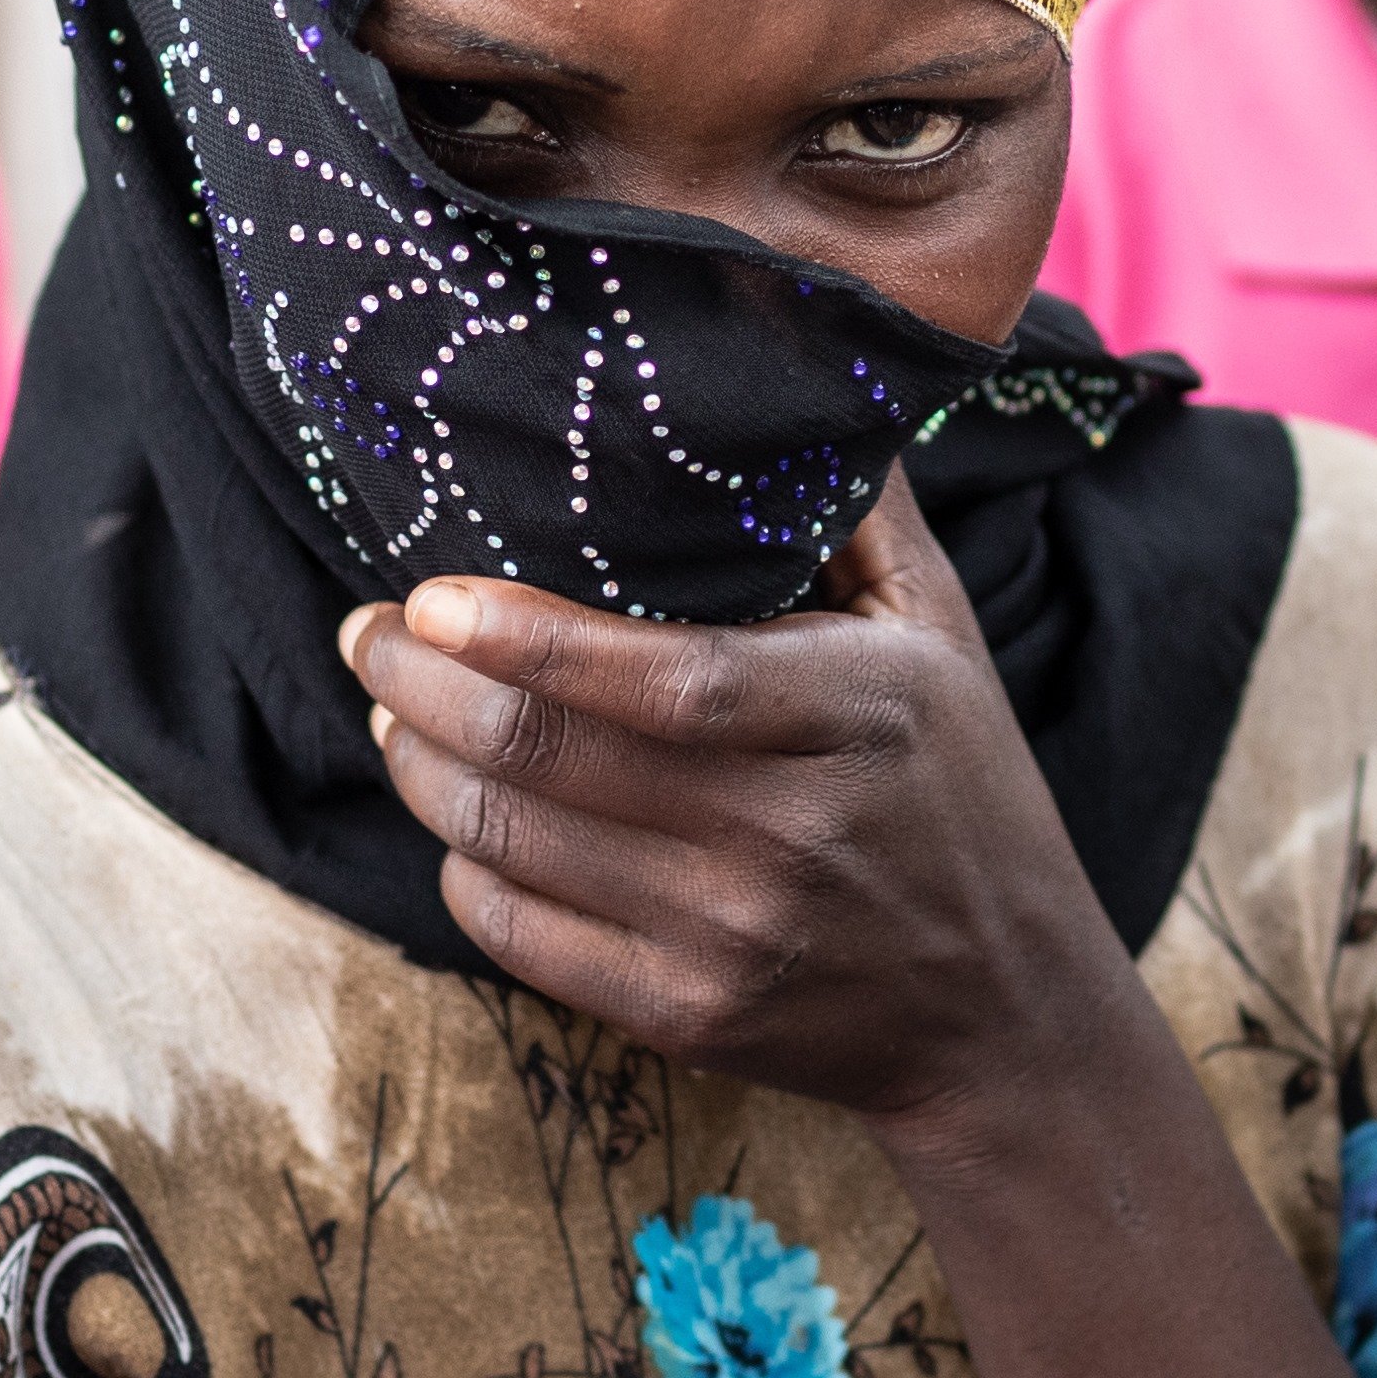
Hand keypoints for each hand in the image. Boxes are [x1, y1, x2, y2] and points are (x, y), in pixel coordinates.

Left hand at [339, 469, 1135, 1130]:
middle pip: (552, 756)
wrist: (1006, 1011)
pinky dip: (462, 870)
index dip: (526, 637)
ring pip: (513, 844)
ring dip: (421, 767)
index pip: (661, 679)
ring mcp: (733, 939)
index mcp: (852, 717)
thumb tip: (770, 360)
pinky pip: (522, 939)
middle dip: (422, 686)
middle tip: (370, 631)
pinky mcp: (689, 1017)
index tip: (430, 595)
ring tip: (391, 710)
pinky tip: (454, 819)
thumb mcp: (939, 632)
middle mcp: (789, 836)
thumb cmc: (962, 789)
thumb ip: (854, 507)